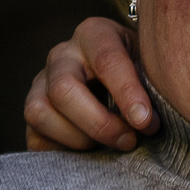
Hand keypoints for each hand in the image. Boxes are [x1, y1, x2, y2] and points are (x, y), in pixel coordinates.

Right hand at [22, 17, 156, 151]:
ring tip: (108, 147)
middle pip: (63, 89)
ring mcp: (41, 83)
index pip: (107, 61)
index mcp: (95, 35)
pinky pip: (35, 137)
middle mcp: (62, 55)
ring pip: (39, 112)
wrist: (125, 84)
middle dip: (99, 123)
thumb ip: (156, 86)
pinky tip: (92, 154)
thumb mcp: (154, 70)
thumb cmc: (144, 76)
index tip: (146, 123)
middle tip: (129, 141)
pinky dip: (63, 153)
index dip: (127, 95)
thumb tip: (148, 123)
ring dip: (78, 139)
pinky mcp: (33, 113)